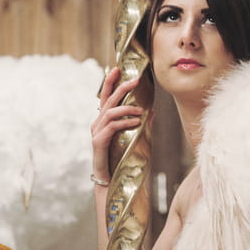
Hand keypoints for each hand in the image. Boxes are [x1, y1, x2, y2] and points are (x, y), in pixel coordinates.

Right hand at [90, 67, 143, 182]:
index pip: (106, 97)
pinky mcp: (98, 142)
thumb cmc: (123, 160)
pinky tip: (136, 122)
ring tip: (140, 110)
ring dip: (127, 108)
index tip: (117, 68)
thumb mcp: (136, 139)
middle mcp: (98, 123)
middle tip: (135, 80)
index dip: (110, 82)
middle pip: (108, 100)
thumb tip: (152, 112)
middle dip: (121, 87)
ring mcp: (97, 132)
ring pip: (109, 112)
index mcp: (104, 120)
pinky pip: (111, 127)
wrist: (113, 181)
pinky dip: (125, 122)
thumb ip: (141, 125)